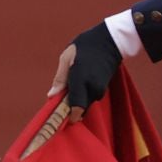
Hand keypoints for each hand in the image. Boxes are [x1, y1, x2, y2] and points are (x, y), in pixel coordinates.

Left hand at [28, 22, 122, 156]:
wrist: (109, 41)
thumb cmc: (84, 46)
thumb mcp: (67, 58)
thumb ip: (60, 79)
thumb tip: (51, 95)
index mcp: (81, 80)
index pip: (76, 108)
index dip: (69, 116)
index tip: (60, 120)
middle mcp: (92, 88)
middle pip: (79, 108)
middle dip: (69, 106)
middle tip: (61, 97)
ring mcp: (100, 89)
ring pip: (85, 103)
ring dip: (76, 99)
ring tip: (71, 84)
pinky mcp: (103, 88)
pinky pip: (90, 97)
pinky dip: (83, 94)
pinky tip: (80, 81)